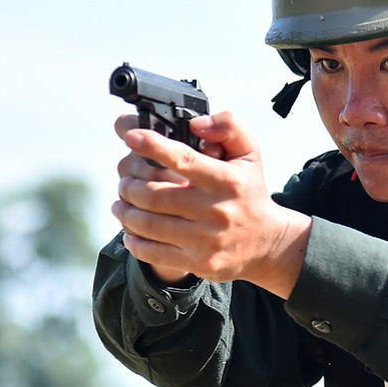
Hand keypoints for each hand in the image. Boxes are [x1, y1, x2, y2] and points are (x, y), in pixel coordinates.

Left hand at [111, 111, 310, 296]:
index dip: (154, 147)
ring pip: (148, 225)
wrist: (266, 241)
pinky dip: (133, 240)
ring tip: (121, 204)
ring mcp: (206, 239)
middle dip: (130, 187)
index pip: (185, 160)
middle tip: (124, 182)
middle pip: (155, 196)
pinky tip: (131, 231)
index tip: (132, 137)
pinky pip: (152, 252)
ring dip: (125, 212)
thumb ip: (229, 126)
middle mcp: (217, 210)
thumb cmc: (249, 191)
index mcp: (228, 180)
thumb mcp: (249, 153)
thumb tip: (196, 124)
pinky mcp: (197, 262)